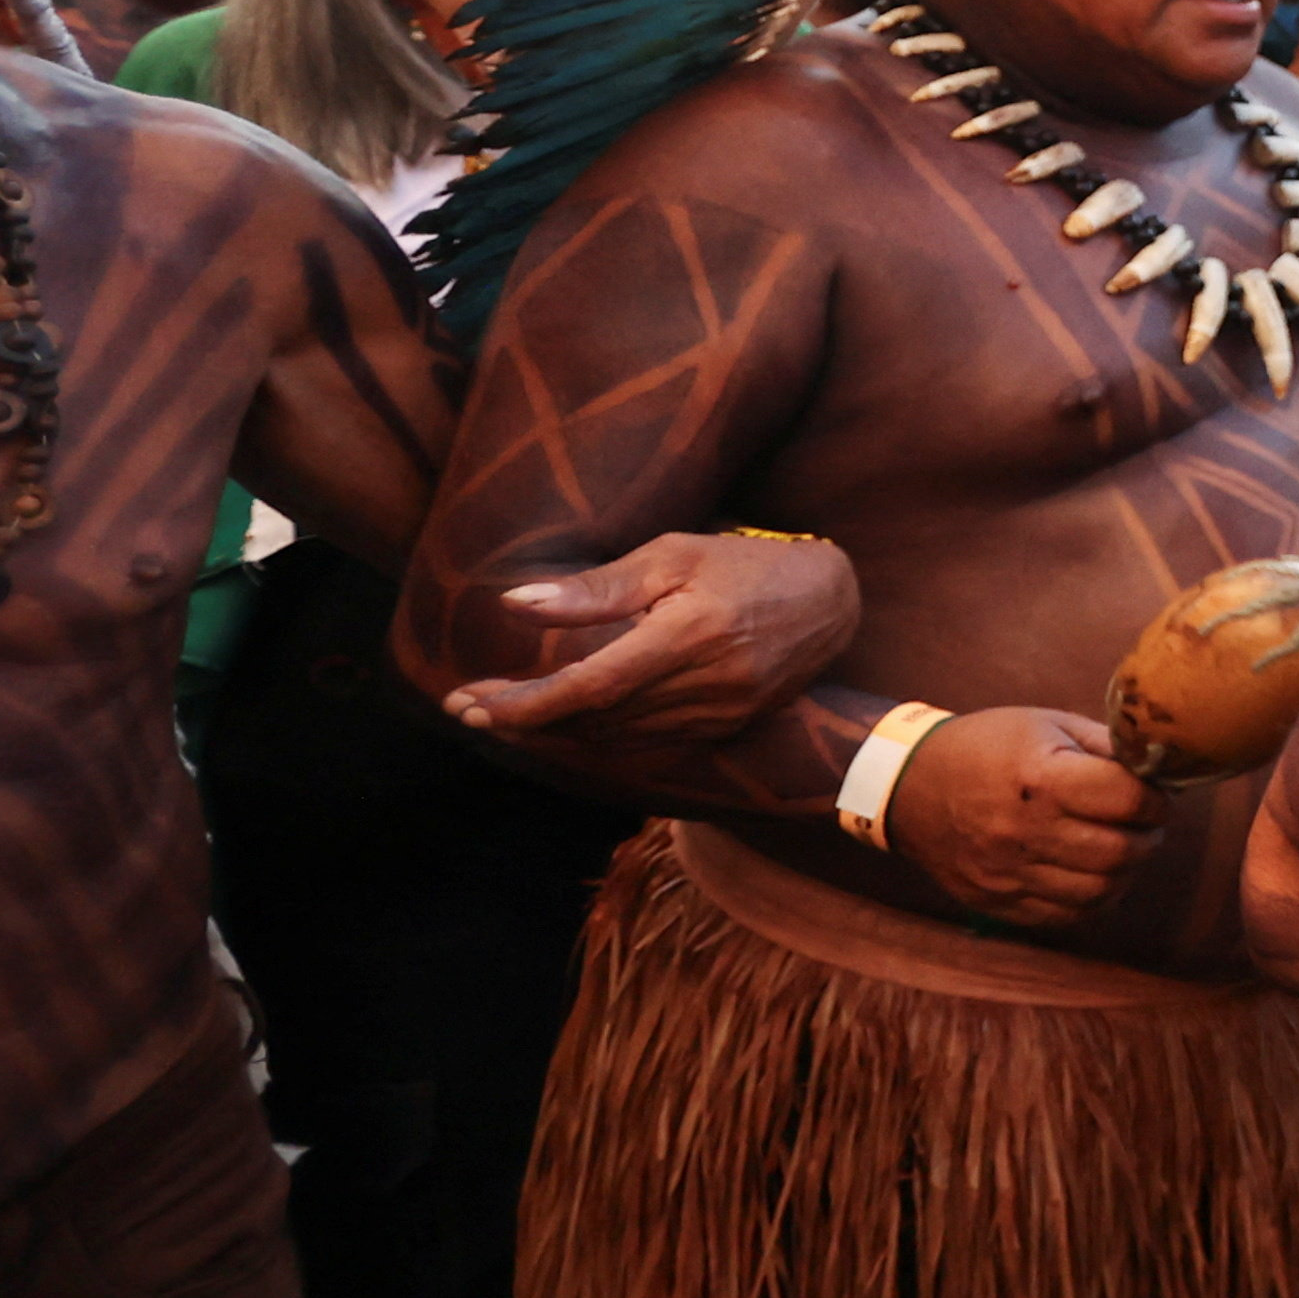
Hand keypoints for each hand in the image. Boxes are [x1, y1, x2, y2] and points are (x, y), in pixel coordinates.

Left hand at [446, 530, 862, 743]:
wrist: (832, 601)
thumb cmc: (747, 565)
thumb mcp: (673, 555)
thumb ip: (597, 588)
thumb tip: (517, 604)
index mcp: (690, 635)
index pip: (590, 687)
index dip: (525, 703)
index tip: (470, 702)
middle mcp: (708, 685)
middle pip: (594, 720)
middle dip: (524, 718)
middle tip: (467, 706)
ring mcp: (721, 714)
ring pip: (616, 738)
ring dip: (554, 731)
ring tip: (504, 712)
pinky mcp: (727, 727)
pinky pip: (646, 742)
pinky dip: (597, 734)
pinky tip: (565, 720)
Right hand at [884, 706, 1170, 931]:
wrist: (909, 787)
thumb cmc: (986, 747)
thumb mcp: (1046, 724)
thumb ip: (1106, 746)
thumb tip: (1159, 767)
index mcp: (1040, 779)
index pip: (1128, 801)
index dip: (1155, 799)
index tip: (1156, 795)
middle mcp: (1024, 832)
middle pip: (1120, 853)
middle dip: (1149, 838)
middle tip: (1147, 824)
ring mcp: (1009, 874)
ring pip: (1100, 892)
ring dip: (1126, 872)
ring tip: (1124, 848)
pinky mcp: (998, 903)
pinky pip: (1068, 916)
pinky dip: (1095, 899)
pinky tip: (1095, 874)